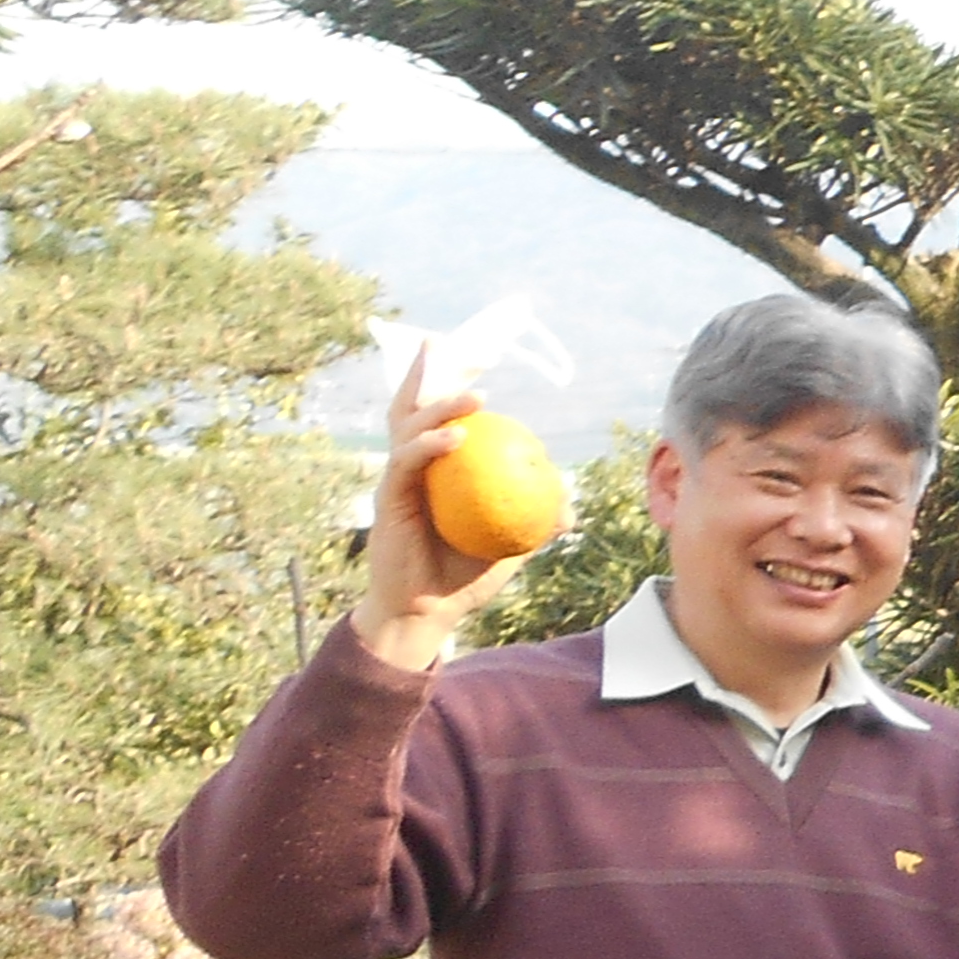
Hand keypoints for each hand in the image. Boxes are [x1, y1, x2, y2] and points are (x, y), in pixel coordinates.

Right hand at [351, 353, 517, 669]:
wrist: (427, 613)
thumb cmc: (463, 577)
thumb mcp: (511, 545)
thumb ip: (534, 521)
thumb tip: (570, 507)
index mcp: (435, 473)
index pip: (440, 420)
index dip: (450, 388)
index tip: (474, 360)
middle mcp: (410, 469)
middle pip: (412, 408)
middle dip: (425, 374)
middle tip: (443, 345)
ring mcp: (396, 481)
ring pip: (409, 427)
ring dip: (440, 407)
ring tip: (475, 395)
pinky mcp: (388, 498)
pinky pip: (407, 463)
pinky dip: (430, 445)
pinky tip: (456, 437)